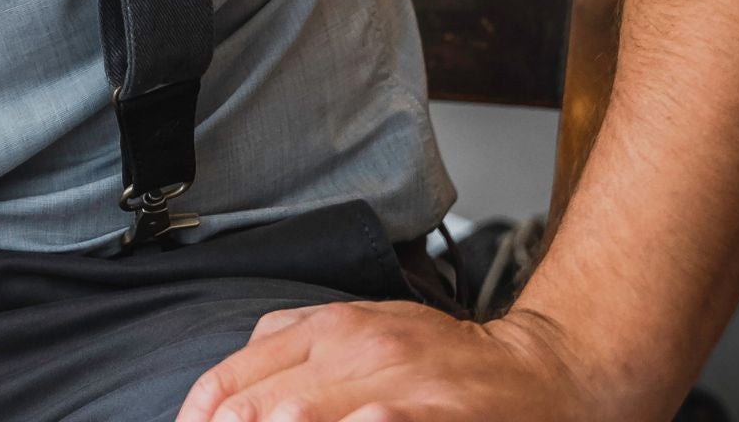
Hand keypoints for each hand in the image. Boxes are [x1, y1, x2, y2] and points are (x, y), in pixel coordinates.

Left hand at [176, 298, 610, 421]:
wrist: (538, 369)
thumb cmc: (443, 361)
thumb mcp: (359, 329)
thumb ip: (293, 342)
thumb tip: (224, 390)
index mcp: (324, 326)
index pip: (232, 379)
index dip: (200, 419)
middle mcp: (349, 346)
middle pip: (255, 406)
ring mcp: (392, 380)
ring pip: (297, 414)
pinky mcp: (433, 411)